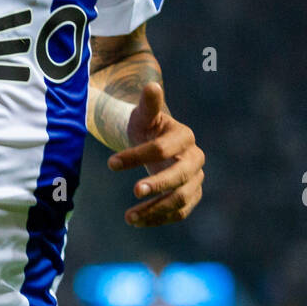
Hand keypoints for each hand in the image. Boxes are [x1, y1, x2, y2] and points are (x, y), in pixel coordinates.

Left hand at [107, 82, 204, 227]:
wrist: (156, 144)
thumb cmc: (148, 127)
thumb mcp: (145, 115)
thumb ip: (149, 104)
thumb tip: (151, 85)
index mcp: (184, 137)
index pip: (162, 148)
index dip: (137, 156)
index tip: (110, 163)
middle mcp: (195, 159)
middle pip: (180, 175)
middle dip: (158, 184)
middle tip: (134, 191)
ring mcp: (196, 180)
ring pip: (182, 199)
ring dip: (156, 209)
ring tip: (129, 217)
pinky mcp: (191, 197)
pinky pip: (180, 213)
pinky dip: (159, 219)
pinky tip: (137, 221)